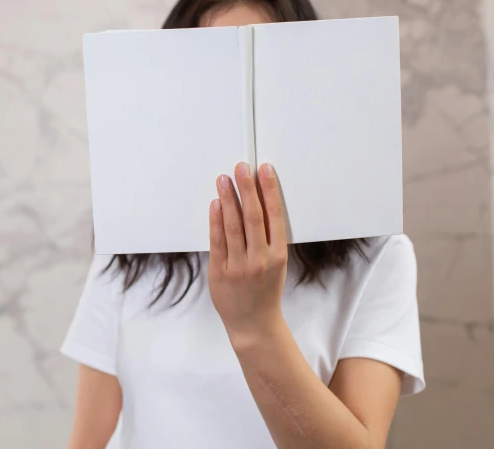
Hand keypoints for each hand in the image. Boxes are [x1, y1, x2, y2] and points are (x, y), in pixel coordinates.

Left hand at [208, 162, 288, 347]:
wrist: (254, 325)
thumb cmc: (265, 291)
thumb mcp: (276, 264)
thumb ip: (267, 238)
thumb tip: (255, 203)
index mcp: (278, 255)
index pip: (274, 216)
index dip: (269, 191)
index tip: (264, 170)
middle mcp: (260, 259)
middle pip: (253, 216)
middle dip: (247, 188)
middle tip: (241, 167)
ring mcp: (238, 266)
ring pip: (233, 226)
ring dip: (228, 199)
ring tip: (224, 179)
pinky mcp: (219, 272)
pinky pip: (217, 241)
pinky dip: (215, 220)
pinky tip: (215, 204)